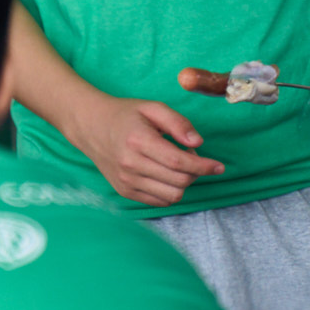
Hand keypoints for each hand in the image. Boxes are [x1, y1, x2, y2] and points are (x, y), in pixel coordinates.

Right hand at [66, 93, 223, 206]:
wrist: (90, 127)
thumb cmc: (124, 115)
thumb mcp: (152, 108)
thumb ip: (178, 123)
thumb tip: (198, 143)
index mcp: (138, 141)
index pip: (179, 162)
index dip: (204, 166)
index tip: (219, 166)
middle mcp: (130, 164)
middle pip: (179, 180)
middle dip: (196, 172)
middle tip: (191, 156)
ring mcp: (126, 181)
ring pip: (172, 195)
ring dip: (184, 183)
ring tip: (177, 166)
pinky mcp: (124, 191)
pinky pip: (159, 201)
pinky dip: (170, 191)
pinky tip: (166, 175)